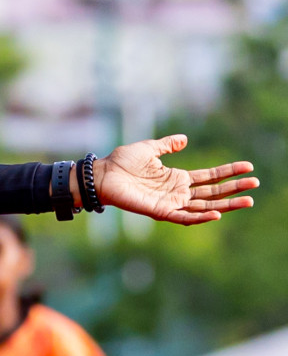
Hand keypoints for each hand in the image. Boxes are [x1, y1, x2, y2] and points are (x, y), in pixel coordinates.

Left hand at [91, 135, 255, 225]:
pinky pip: (183, 217)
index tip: (248, 167)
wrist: (101, 174)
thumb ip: (166, 145)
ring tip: (247, 201)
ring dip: (226, 205)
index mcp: (176, 178)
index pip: (209, 177)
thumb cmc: (121, 163)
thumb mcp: (148, 149)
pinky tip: (216, 213)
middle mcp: (177, 192)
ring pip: (204, 206)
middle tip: (256, 184)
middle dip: (235, 189)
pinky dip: (200, 217)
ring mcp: (170, 203)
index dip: (228, 172)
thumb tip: (184, 139)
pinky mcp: (159, 211)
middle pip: (213, 192)